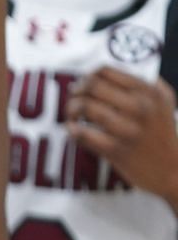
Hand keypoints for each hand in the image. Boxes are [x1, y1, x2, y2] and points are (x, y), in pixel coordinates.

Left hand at [66, 67, 177, 205]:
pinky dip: (72, 130)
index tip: (85, 84)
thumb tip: (116, 69)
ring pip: (85, 106)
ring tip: (73, 115)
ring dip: (72, 109)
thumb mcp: (164, 101)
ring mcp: (127, 129)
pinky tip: (75, 130)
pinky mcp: (115, 150)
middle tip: (75, 98)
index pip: (106, 71)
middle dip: (77, 91)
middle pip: (92, 86)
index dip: (89, 76)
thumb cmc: (163, 133)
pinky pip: (82, 133)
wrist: (172, 170)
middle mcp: (140, 107)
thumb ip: (146, 81)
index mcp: (149, 92)